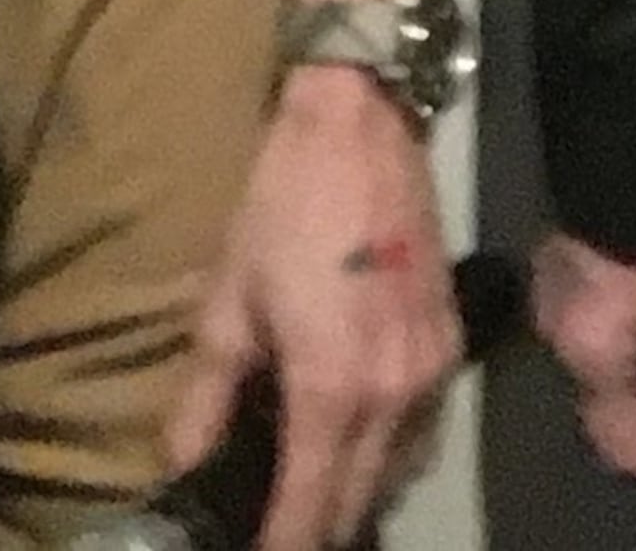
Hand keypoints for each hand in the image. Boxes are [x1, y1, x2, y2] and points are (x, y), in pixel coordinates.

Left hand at [165, 71, 460, 550]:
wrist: (360, 126)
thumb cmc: (282, 209)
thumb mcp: (226, 303)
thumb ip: (206, 399)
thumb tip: (183, 469)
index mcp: (331, 390)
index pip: (307, 510)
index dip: (277, 547)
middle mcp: (394, 396)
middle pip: (357, 502)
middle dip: (315, 530)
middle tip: (271, 534)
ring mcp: (434, 372)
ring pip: (396, 471)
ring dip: (353, 496)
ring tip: (306, 501)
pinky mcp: (453, 344)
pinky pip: (422, 429)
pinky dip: (387, 455)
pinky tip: (351, 446)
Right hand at [532, 230, 635, 488]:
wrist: (631, 124)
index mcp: (590, 345)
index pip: (616, 432)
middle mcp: (557, 329)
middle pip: (599, 400)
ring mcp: (551, 291)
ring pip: (592, 363)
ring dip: (634, 380)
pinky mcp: (557, 259)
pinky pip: (587, 328)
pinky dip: (622, 345)